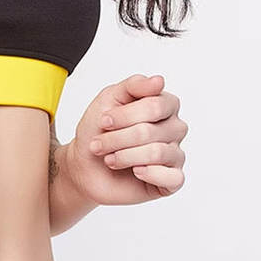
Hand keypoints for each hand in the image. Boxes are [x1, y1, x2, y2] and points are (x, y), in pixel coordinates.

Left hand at [63, 73, 187, 205]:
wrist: (85, 165)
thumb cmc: (98, 131)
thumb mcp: (108, 99)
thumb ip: (133, 86)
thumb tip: (159, 81)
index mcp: (164, 105)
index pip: (155, 106)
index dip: (124, 116)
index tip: (103, 121)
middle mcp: (174, 128)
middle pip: (150, 131)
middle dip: (117, 139)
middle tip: (98, 144)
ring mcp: (175, 154)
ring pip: (156, 153)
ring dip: (124, 156)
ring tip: (109, 159)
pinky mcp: (172, 180)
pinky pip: (172, 178)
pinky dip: (148, 174)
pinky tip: (135, 171)